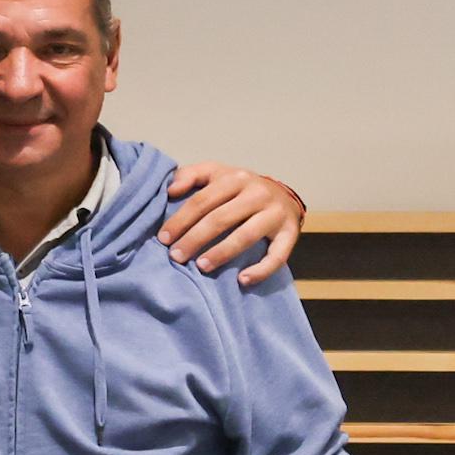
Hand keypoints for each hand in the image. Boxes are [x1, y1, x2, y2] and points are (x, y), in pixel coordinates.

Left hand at [162, 164, 306, 284]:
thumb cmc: (238, 188)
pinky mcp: (291, 232)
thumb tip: (170, 189)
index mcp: (235, 178)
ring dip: (222, 253)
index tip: (163, 238)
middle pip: (220, 218)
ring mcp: (276, 213)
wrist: (282, 194)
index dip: (180, 220)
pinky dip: (261, 270)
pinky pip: (278, 255)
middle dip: (195, 239)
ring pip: (246, 235)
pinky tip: (242, 280)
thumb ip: (190, 175)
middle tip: (176, 257)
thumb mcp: (215, 173)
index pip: (202, 201)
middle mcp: (258, 193)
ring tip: (201, 267)